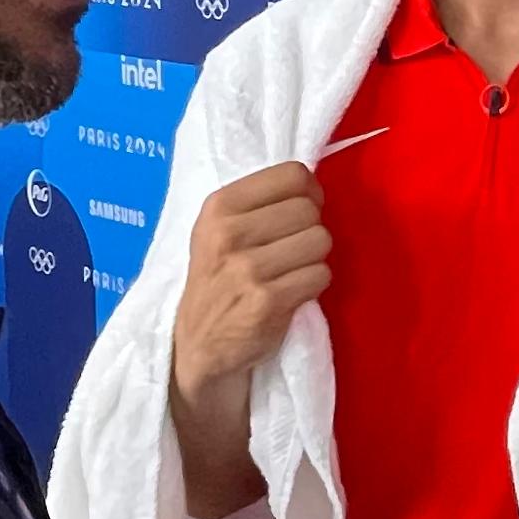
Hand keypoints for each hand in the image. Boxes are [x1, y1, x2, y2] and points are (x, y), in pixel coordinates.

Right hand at [170, 163, 330, 419]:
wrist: (198, 344)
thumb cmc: (218, 279)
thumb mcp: (218, 230)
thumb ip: (258, 203)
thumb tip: (313, 184)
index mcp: (219, 206)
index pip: (292, 174)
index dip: (310, 192)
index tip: (303, 209)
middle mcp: (230, 233)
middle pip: (310, 210)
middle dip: (310, 229)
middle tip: (291, 250)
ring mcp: (247, 269)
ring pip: (320, 241)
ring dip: (314, 259)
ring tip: (290, 272)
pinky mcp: (267, 302)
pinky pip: (320, 275)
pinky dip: (314, 285)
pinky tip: (291, 293)